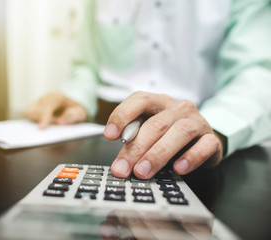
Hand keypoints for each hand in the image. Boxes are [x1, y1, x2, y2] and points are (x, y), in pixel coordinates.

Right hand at [24, 92, 87, 128]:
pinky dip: (33, 121)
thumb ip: (73, 116)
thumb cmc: (75, 110)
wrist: (72, 105)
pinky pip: (28, 114)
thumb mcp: (79, 112)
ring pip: (29, 112)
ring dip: (35, 121)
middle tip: (51, 129)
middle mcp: (45, 98)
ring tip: (46, 127)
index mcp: (57, 97)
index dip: (44, 118)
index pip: (47, 107)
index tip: (41, 129)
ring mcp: (38, 102)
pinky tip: (41, 126)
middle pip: (35, 110)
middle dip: (41, 121)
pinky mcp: (34, 107)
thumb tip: (60, 122)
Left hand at [104, 91, 223, 178]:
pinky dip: (191, 157)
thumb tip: (119, 161)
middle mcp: (177, 108)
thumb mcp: (149, 131)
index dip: (123, 115)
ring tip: (143, 171)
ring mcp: (197, 122)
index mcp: (158, 102)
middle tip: (123, 168)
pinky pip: (204, 145)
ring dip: (158, 154)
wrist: (202, 139)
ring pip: (179, 132)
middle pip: (155, 124)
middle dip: (136, 148)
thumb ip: (134, 138)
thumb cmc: (169, 135)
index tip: (110, 135)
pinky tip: (178, 168)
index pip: (139, 100)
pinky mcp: (211, 138)